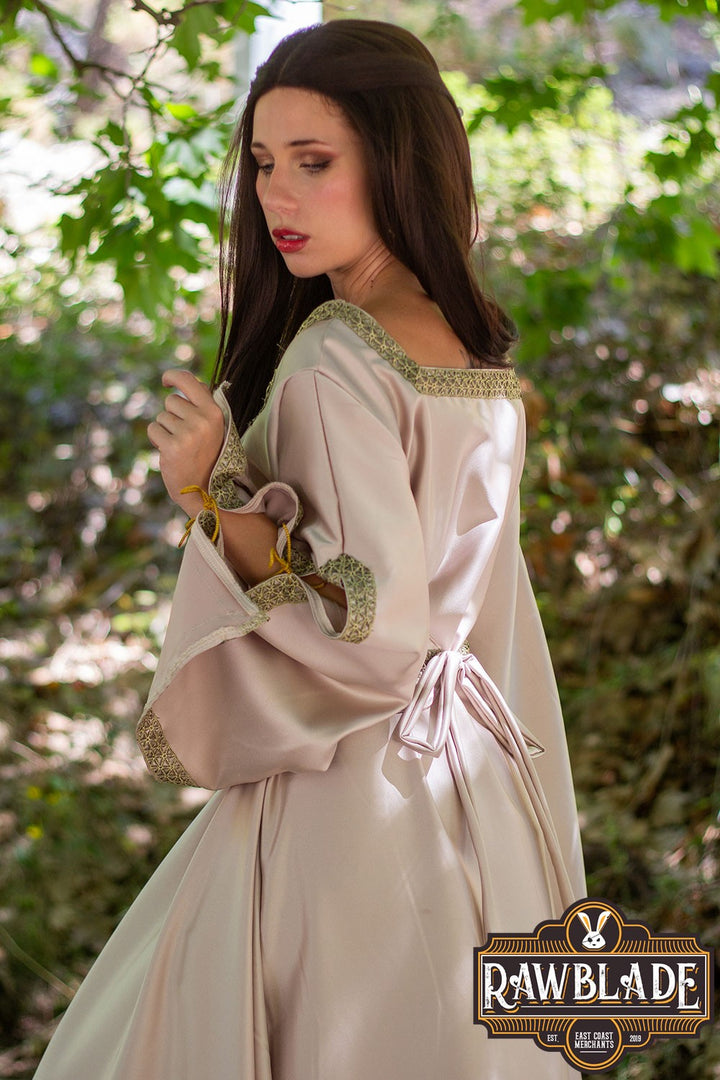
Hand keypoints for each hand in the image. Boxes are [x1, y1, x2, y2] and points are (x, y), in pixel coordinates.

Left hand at [147, 370, 224, 512]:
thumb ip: (203, 404)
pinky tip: (170, 452)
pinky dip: (157, 439)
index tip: (166, 380)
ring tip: (180, 446)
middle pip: (172, 401)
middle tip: (185, 435)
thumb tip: (187, 380)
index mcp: (215, 412)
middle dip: (173, 415)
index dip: (173, 376)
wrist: (205, 489)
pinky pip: (153, 429)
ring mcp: (187, 434)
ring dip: (166, 429)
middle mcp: (202, 420)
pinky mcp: (172, 446)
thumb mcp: (215, 427)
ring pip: (162, 417)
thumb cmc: (208, 455)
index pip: (189, 381)